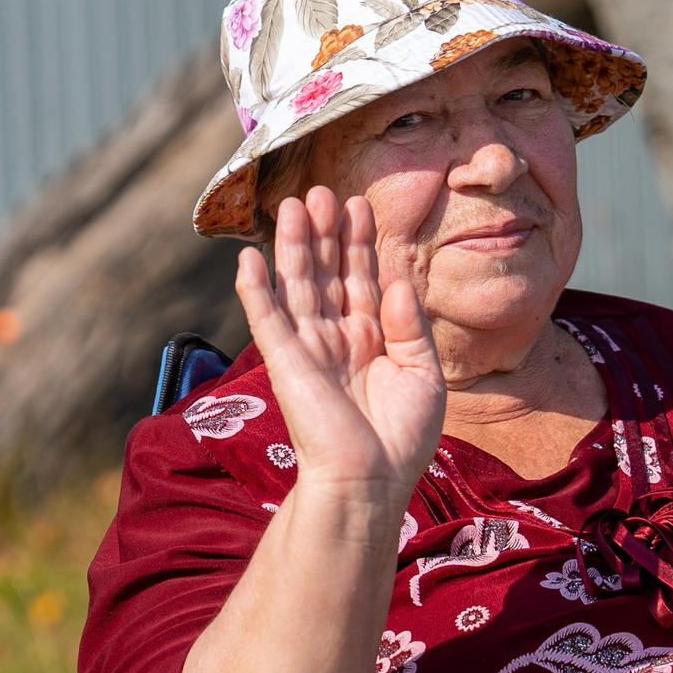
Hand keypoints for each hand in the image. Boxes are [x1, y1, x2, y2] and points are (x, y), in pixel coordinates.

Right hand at [235, 189, 445, 506]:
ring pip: (297, 285)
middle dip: (325, 233)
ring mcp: (308, 349)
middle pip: (326, 274)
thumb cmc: (402, 438)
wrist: (371, 481)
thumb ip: (411, 326)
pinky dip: (255, 289)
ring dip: (293, 245)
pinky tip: (249, 258)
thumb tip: (398, 281)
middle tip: (325, 191)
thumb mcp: (424, 375)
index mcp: (371, 341)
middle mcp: (336, 340)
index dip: (359, 242)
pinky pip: (266, 319)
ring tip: (294, 204)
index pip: (361, 280)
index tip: (361, 203)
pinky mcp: (285, 363)